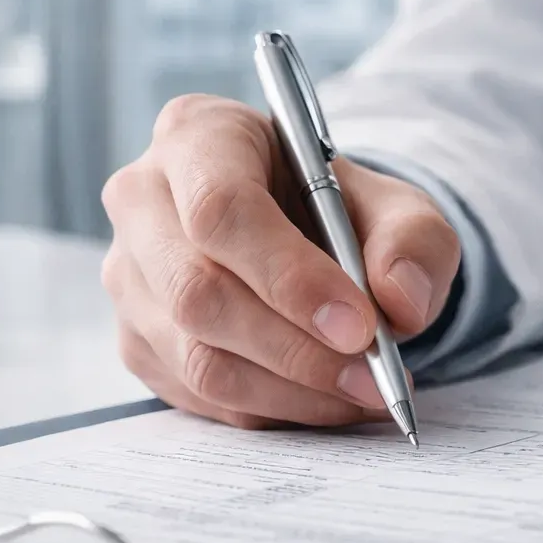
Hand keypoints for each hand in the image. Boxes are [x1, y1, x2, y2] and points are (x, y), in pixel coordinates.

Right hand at [101, 94, 460, 429]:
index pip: (221, 210)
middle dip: (296, 348)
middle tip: (372, 374)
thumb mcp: (398, 207)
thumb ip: (413, 242)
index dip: (289, 277)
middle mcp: (142, 198)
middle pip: (198, 292)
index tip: (359, 325)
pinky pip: (199, 394)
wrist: (306, 238)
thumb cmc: (341, 211)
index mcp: (199, 134)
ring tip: (363, 391)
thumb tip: (401, 301)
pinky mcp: (137, 339)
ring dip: (291, 390)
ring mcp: (129, 275)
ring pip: (196, 356)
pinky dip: (273, 408)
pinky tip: (326, 398)